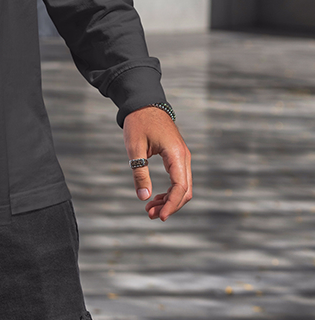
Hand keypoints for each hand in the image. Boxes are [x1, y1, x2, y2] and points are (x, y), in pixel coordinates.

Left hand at [123, 106, 191, 220]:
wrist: (144, 103)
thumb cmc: (139, 122)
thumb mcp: (134, 147)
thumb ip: (139, 172)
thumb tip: (143, 197)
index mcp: (176, 154)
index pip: (180, 187)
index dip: (171, 205)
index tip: (160, 216)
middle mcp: (184, 157)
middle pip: (185, 190)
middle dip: (170, 205)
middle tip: (150, 214)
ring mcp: (182, 156)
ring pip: (182, 186)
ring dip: (169, 200)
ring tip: (150, 209)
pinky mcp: (177, 156)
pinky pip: (178, 178)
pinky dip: (169, 191)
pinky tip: (155, 197)